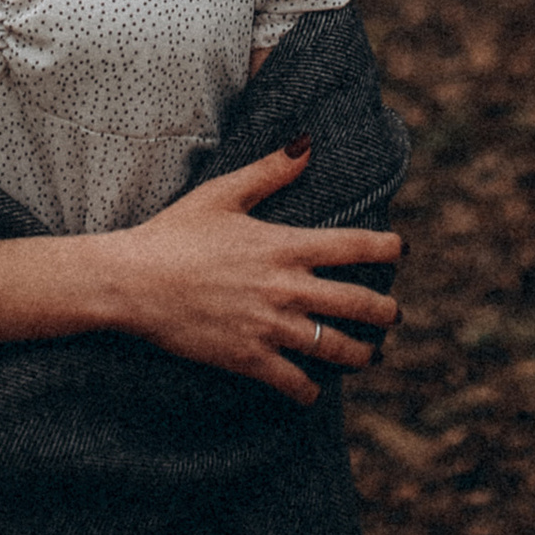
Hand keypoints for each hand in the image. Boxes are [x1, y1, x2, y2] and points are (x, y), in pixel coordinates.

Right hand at [110, 141, 401, 404]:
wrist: (132, 282)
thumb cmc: (174, 233)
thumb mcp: (222, 194)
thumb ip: (270, 171)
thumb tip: (308, 144)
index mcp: (283, 245)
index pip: (352, 246)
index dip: (385, 247)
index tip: (402, 249)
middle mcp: (285, 288)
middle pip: (356, 303)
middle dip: (384, 312)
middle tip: (394, 315)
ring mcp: (269, 326)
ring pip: (334, 348)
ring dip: (360, 355)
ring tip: (370, 356)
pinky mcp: (247, 358)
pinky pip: (293, 382)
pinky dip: (309, 390)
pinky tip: (313, 390)